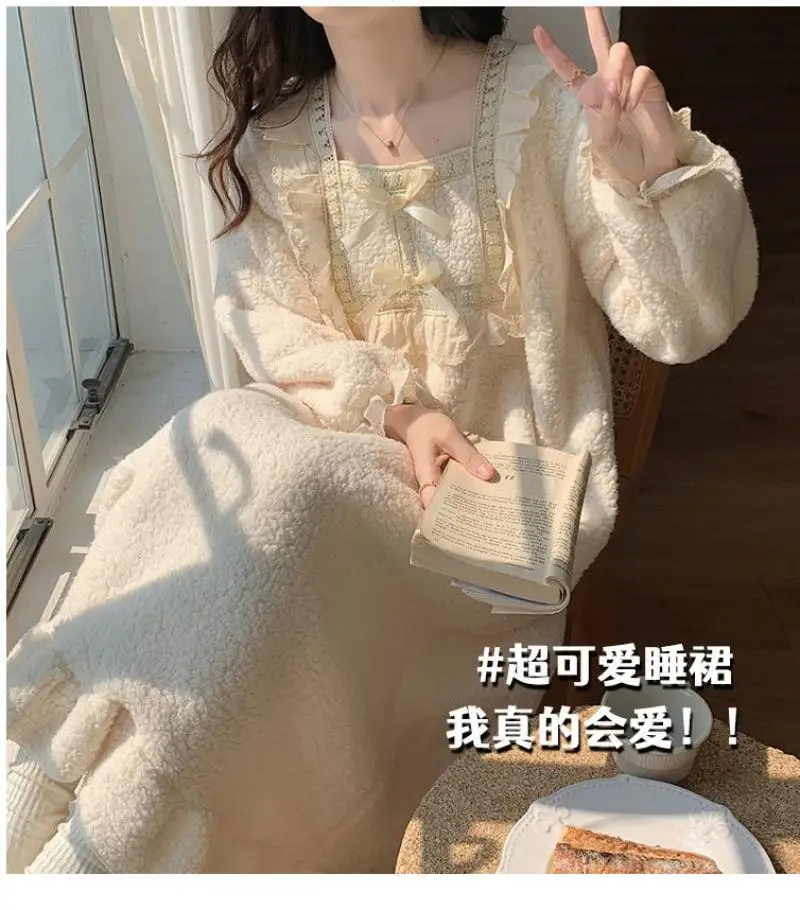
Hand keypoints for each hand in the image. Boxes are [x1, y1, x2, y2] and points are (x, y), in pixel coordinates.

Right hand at [384, 403, 494, 507]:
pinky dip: (471, 488)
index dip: (450, 517)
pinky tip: (488, 490)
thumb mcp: (450, 435)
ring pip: (454, 498)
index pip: (435, 505)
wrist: (416, 419)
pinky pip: (458, 487)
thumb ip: (468, 455)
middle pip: (447, 507)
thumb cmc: (428, 426)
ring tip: (493, 508)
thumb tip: (489, 475)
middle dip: (467, 513)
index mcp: (427, 477)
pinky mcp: (445, 477)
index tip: (471, 522)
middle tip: (491, 517)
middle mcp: (430, 484)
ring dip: (471, 501)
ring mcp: (438, 482)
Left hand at [534, 7, 678, 185]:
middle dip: (594, 19)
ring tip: (619, 101)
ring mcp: (631, 79)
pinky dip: (635, 90)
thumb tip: (612, 88)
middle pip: (600, 41)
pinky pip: (641, 72)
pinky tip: (634, 106)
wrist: (649, 167)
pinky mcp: (650, 83)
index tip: (538, 31)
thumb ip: (602, 114)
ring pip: (620, 51)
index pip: (569, 69)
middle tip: (589, 1)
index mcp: (590, 94)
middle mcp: (610, 80)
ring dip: (617, 73)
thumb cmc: (622, 155)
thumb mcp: (602, 140)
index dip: (554, 51)